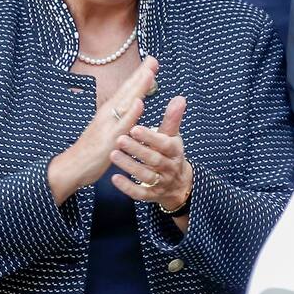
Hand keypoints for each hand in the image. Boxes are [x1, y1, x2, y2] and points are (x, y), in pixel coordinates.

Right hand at [47, 56, 157, 203]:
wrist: (73, 166)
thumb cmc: (92, 149)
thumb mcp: (108, 129)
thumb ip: (119, 117)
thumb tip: (131, 105)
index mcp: (109, 111)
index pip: (126, 90)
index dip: (139, 76)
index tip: (152, 62)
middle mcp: (108, 114)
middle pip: (127, 90)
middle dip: (141, 74)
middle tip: (154, 59)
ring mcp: (108, 125)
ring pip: (125, 103)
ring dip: (137, 87)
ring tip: (149, 73)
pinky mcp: (109, 139)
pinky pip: (122, 124)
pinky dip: (131, 113)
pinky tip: (140, 102)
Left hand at [110, 94, 191, 213]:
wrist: (179, 184)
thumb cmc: (170, 153)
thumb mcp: (172, 136)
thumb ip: (173, 118)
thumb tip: (180, 98)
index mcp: (174, 151)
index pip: (164, 144)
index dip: (150, 137)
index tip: (135, 128)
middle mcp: (169, 167)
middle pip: (154, 160)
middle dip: (137, 150)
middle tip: (119, 139)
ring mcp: (161, 182)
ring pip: (145, 176)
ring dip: (129, 166)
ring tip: (113, 154)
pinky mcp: (152, 195)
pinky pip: (140, 193)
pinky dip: (127, 187)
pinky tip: (114, 178)